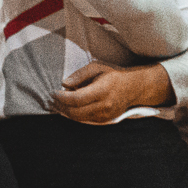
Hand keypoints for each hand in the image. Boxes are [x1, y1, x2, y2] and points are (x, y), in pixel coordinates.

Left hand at [51, 62, 171, 123]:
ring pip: (79, 118)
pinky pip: (85, 120)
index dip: (61, 97)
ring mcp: (106, 115)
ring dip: (66, 111)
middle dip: (61, 106)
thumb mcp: (96, 67)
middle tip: (53, 99)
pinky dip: (74, 114)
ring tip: (59, 102)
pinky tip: (70, 106)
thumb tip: (64, 84)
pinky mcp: (105, 120)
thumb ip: (79, 74)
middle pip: (75, 112)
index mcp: (102, 91)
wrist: (134, 88)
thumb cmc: (113, 75)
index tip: (53, 92)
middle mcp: (105, 105)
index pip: (76, 99)